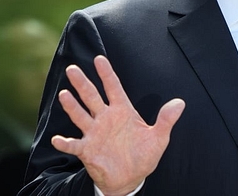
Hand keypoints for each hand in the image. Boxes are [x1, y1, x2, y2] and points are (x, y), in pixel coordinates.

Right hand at [51, 55, 185, 195]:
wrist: (130, 178)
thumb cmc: (144, 155)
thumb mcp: (159, 137)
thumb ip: (166, 120)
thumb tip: (180, 103)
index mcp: (123, 111)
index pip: (113, 88)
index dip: (107, 73)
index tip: (99, 58)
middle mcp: (106, 118)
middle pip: (92, 97)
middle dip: (83, 83)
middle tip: (73, 69)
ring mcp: (94, 133)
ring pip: (80, 115)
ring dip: (72, 106)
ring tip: (64, 94)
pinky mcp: (87, 150)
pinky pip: (74, 145)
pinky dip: (65, 142)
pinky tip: (57, 139)